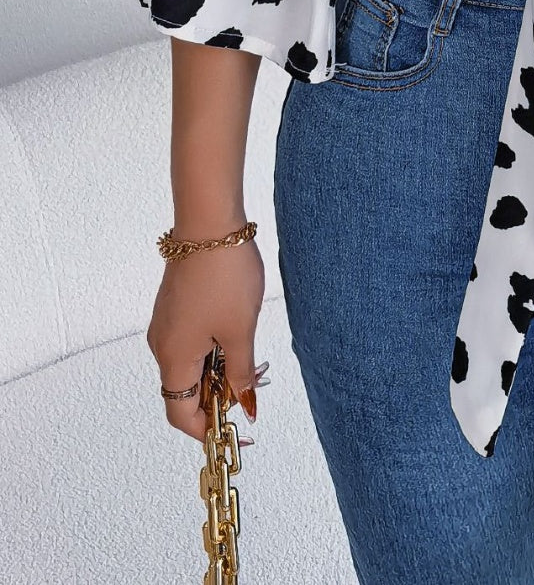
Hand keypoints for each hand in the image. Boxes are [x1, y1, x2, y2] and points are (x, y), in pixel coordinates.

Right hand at [147, 231, 266, 444]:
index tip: (236, 431)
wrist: (209, 224)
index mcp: (173, 358)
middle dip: (216, 398)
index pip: (179, 415)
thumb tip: (244, 405)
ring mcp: (165, 325)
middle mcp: (161, 345)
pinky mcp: (174, 307)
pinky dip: (211, 350)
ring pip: (188, 365)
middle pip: (183, 391)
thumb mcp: (240, 331)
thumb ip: (240, 373)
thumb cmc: (225, 276)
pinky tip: (236, 336)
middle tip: (251, 387)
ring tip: (249, 358)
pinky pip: (189, 342)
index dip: (206, 430)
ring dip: (216, 372)